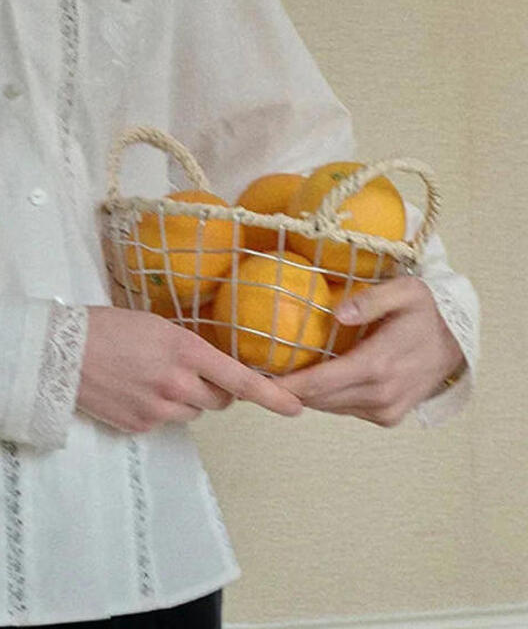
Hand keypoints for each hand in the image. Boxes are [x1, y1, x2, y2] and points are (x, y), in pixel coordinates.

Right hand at [76, 306, 302, 433]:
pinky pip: (164, 422)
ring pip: (192, 412)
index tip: (297, 407)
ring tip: (151, 377)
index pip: (241, 380)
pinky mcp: (140, 426)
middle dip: (212, 389)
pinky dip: (156, 409)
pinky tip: (133, 390)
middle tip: (186, 371)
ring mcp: (159, 409)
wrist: (60, 352)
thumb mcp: (156, 325)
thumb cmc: (107, 326)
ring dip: (184, 400)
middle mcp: (178, 384)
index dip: (273, 397)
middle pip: (219, 401)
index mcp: (185, 351)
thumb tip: (213, 366)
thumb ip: (188, 347)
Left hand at [271, 275, 465, 426]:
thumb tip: (336, 312)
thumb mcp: (405, 292)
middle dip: (285, 391)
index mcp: (377, 365)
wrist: (457, 344)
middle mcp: (380, 394)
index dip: (285, 384)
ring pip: (329, 407)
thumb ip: (371, 299)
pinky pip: (345, 409)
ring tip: (273, 377)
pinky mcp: (387, 417)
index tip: (255, 377)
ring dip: (303, 395)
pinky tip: (310, 380)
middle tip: (253, 375)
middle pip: (318, 399)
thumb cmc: (426, 312)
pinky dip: (326, 398)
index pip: (319, 383)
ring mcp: (385, 410)